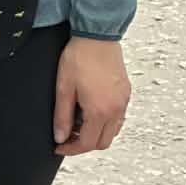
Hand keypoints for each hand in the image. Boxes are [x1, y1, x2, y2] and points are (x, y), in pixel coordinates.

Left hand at [52, 38, 130, 155]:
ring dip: (96, 134)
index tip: (60, 146)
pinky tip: (91, 113)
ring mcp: (123, 101)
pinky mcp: (126, 92)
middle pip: (102, 142)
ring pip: (112, 132)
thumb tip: (60, 136)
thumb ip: (61, 116)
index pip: (86, 143)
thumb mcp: (64, 88)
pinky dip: (105, 123)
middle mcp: (116, 109)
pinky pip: (118, 118)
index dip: (71, 149)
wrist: (97, 35)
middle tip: (67, 137)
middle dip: (84, 144)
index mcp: (100, 110)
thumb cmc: (80, 56)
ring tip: (78, 125)